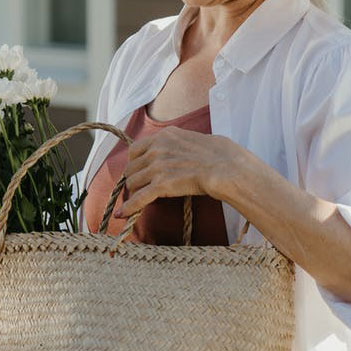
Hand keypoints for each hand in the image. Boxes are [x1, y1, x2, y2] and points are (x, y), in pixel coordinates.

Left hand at [113, 129, 242, 221]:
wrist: (227, 168)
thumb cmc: (220, 155)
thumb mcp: (193, 139)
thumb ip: (178, 143)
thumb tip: (176, 151)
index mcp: (164, 136)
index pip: (135, 149)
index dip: (135, 163)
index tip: (140, 171)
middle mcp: (157, 149)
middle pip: (131, 167)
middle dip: (135, 178)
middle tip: (142, 188)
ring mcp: (157, 167)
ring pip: (133, 182)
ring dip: (135, 192)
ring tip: (139, 199)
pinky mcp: (161, 185)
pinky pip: (139, 198)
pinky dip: (130, 207)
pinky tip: (123, 214)